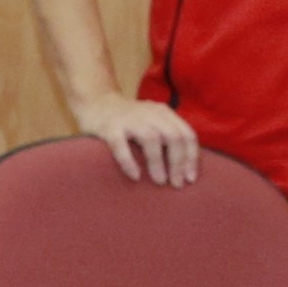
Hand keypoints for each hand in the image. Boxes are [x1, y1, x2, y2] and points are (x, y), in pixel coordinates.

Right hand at [70, 93, 205, 188]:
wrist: (96, 101)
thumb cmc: (128, 120)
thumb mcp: (153, 120)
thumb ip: (168, 135)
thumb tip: (185, 168)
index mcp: (164, 113)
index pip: (186, 134)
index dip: (191, 158)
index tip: (190, 179)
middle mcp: (150, 113)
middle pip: (173, 137)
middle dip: (178, 163)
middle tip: (176, 184)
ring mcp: (129, 119)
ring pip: (151, 139)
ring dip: (158, 163)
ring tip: (160, 182)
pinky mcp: (110, 127)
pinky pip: (120, 145)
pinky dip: (129, 162)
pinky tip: (135, 176)